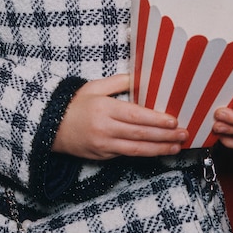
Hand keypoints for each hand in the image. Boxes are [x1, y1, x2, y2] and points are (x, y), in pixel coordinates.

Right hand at [52, 73, 187, 159]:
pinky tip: (157, 151)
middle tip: (183, 134)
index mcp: (104, 109)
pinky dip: (144, 153)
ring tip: (176, 147)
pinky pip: (127, 155)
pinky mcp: (102, 156)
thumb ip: (118, 82)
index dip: (156, 120)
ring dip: (159, 149)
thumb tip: (140, 76)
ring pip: (137, 150)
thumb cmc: (72, 105)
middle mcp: (105, 129)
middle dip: (165, 136)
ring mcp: (103, 146)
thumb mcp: (93, 87)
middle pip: (140, 135)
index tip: (173, 120)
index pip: (136, 116)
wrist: (50, 128)